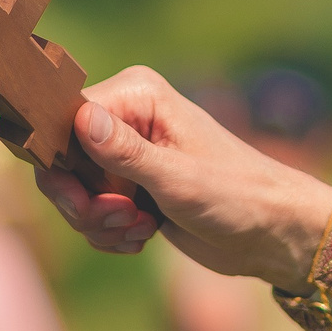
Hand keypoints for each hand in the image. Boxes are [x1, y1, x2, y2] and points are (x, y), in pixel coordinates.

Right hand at [31, 67, 331, 290]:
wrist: (270, 232)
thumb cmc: (237, 196)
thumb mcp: (179, 179)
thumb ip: (125, 153)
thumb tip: (79, 118)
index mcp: (137, 94)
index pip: (62, 121)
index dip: (65, 167)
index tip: (89, 204)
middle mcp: (125, 116)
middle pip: (61, 161)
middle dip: (84, 204)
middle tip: (124, 221)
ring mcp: (124, 153)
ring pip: (72, 193)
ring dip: (100, 223)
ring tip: (140, 229)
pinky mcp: (129, 185)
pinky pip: (90, 212)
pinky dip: (110, 232)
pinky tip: (143, 236)